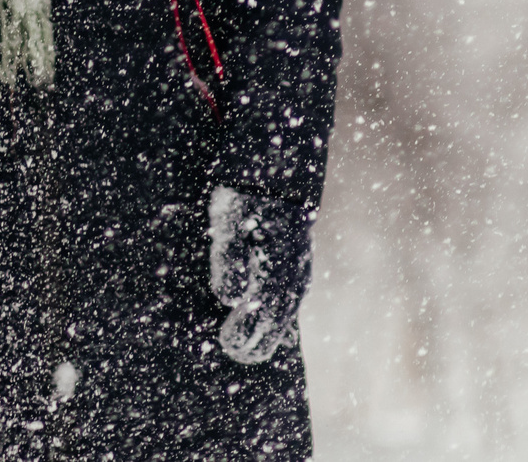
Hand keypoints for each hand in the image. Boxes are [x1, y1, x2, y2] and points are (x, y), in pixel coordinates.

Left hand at [208, 185, 314, 365]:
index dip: (245, 332)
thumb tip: (230, 298)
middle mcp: (293, 273)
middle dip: (258, 341)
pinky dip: (283, 317)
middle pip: (278, 319)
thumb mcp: (228, 221)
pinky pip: (294, 299)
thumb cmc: (245, 197)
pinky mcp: (301, 263)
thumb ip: (227, 259)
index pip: (261, 313)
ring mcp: (300, 269)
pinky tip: (275, 327)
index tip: (226, 341)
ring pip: (289, 311)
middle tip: (237, 354)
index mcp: (274, 267)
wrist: (274, 173)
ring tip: (251, 350)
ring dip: (271, 333)